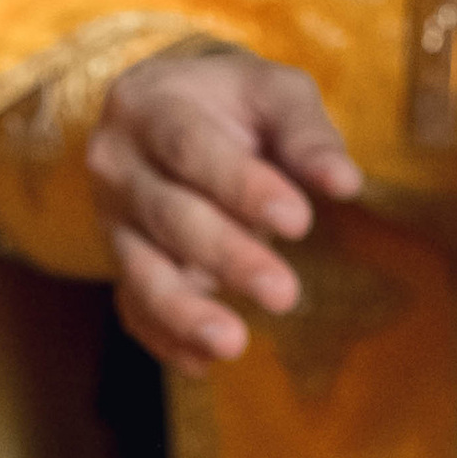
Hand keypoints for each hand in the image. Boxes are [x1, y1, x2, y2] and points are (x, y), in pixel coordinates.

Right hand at [87, 49, 361, 369]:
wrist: (170, 112)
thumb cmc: (232, 102)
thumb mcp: (273, 92)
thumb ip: (306, 132)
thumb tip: (344, 182)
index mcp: (149, 105)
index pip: (190, 148)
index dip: (240, 186)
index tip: (299, 221)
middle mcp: (117, 164)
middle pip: (168, 215)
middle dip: (226, 257)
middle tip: (285, 294)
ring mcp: (112, 219)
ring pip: (141, 271)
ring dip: (185, 313)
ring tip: (234, 345)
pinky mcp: (120, 263)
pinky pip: (133, 307)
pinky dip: (165, 339)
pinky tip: (202, 364)